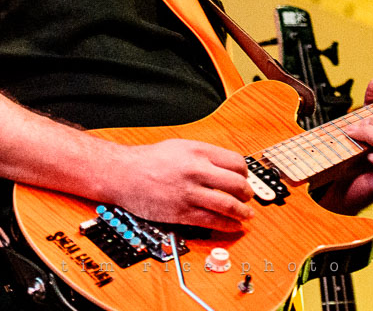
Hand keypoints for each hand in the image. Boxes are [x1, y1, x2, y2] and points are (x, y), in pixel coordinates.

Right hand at [108, 139, 254, 231]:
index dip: (245, 174)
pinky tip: (233, 226)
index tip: (244, 179)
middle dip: (248, 194)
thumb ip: (204, 155)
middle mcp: (197, 170)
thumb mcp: (181, 146)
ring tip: (247, 215)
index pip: (237, 163)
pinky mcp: (182, 212)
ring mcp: (190, 192)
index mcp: (199, 151)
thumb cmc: (149, 160)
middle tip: (248, 198)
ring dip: (243, 212)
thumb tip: (226, 166)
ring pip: (228, 205)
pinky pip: (212, 221)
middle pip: (237, 184)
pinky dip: (228, 225)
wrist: (124, 174)